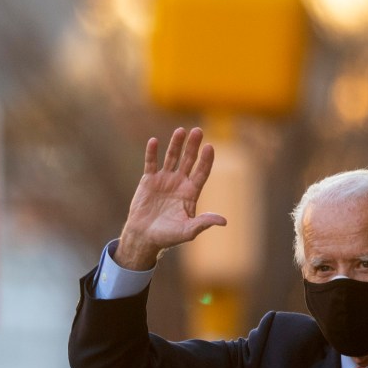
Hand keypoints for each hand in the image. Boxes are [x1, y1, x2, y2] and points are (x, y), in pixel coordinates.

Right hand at [115, 127, 226, 269]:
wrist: (144, 237)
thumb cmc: (167, 236)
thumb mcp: (188, 231)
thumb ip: (203, 223)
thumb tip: (224, 221)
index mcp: (191, 193)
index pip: (202, 172)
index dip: (206, 160)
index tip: (210, 147)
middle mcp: (179, 183)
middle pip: (189, 160)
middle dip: (193, 146)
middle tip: (198, 131)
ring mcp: (164, 179)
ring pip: (172, 157)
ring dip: (175, 144)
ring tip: (180, 131)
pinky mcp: (149, 180)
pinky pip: (151, 163)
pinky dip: (152, 152)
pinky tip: (154, 141)